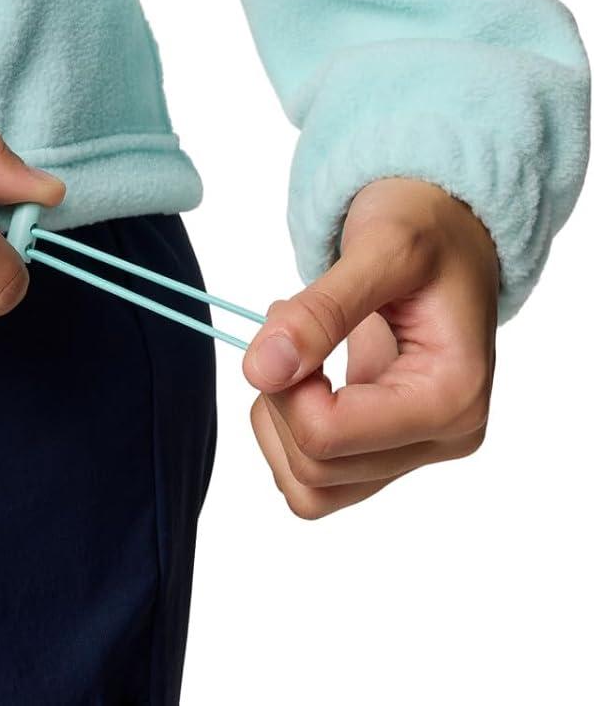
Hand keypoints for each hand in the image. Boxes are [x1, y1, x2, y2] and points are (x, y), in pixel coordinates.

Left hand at [242, 176, 499, 518]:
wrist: (448, 227)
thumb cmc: (426, 229)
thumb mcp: (378, 248)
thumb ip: (320, 311)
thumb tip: (262, 370)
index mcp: (452, 397)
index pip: (328, 437)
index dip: (283, 385)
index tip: (287, 317)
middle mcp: (442, 438)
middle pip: (315, 467)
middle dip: (278, 395)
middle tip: (290, 320)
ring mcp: (414, 448)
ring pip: (311, 487)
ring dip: (278, 419)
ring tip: (297, 347)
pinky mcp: (388, 445)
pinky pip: (316, 476)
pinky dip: (287, 429)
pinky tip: (302, 370)